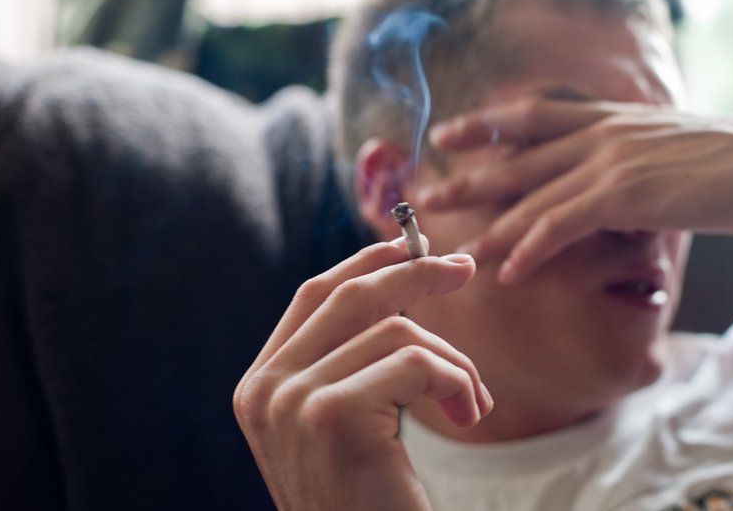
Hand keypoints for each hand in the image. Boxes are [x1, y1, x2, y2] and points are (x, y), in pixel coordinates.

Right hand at [234, 238, 492, 510]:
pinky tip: (469, 414)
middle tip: (466, 267)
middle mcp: (264, 389)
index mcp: (260, 385)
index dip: (367, 263)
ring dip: (453, 358)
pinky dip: (458, 379)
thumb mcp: (348, 423)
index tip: (412, 247)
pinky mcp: (333, 416)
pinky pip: (417, 360)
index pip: (313, 295)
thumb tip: (401, 279)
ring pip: (396, 329)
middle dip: (414, 271)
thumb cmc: (369, 500)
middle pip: (350, 295)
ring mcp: (292, 402)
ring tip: (471, 400)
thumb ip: (352, 360)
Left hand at [420, 98, 732, 282]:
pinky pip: (561, 225)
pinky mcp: (624, 195)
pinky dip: (530, 249)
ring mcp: (609, 162)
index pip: (533, 114)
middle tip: (426, 193)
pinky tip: (508, 272)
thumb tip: (622, 179)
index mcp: (610, 118)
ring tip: (455, 250)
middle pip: (516, 154)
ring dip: (489, 226)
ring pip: (531, 195)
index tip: (451, 132)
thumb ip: (637, 155)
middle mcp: (600, 134)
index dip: (487, 123)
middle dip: (467, 175)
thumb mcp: (675, 144)